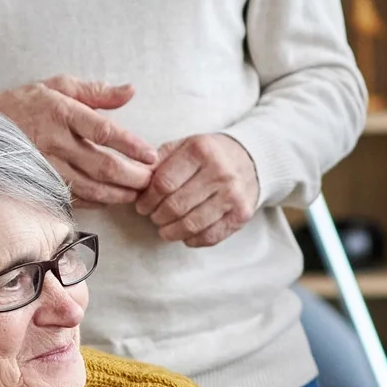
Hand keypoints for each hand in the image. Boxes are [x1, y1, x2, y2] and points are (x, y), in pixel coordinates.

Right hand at [0, 77, 156, 206]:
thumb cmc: (25, 103)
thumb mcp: (58, 86)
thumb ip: (97, 92)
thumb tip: (130, 91)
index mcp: (62, 111)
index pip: (104, 131)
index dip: (131, 145)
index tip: (151, 155)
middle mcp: (54, 140)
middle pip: (101, 164)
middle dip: (131, 176)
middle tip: (151, 180)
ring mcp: (45, 164)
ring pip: (88, 186)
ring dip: (117, 193)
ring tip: (137, 193)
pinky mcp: (38, 182)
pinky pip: (71, 196)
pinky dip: (95, 201)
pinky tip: (110, 200)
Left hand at [133, 134, 259, 246]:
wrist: (251, 159)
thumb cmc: (209, 155)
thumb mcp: (183, 146)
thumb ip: (158, 162)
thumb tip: (135, 181)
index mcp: (200, 150)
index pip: (163, 184)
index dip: (147, 199)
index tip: (142, 205)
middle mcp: (219, 172)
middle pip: (176, 206)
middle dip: (157, 216)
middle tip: (153, 217)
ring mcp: (233, 195)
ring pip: (191, 224)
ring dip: (171, 231)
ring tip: (164, 228)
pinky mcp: (242, 214)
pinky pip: (210, 236)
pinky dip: (192, 240)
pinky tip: (185, 234)